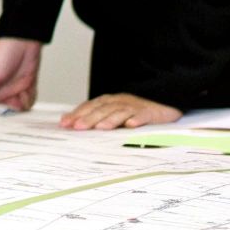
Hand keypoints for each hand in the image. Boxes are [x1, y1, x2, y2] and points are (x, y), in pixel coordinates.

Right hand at [0, 37, 42, 111]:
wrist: (23, 40)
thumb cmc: (3, 52)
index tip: (0, 116)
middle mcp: (3, 90)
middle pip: (7, 111)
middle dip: (11, 109)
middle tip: (14, 101)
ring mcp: (16, 89)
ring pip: (19, 108)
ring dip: (22, 103)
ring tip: (22, 92)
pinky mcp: (28, 87)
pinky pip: (30, 101)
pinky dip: (30, 97)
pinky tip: (27, 89)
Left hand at [60, 93, 181, 129]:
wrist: (164, 104)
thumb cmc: (135, 112)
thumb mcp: (114, 114)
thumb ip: (94, 117)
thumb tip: (69, 122)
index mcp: (110, 102)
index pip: (91, 106)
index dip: (78, 114)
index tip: (65, 124)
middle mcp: (120, 101)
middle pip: (103, 109)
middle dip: (89, 118)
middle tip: (78, 127)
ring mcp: (135, 106)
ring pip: (120, 112)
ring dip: (110, 119)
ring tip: (100, 128)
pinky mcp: (151, 112)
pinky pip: (143, 115)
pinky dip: (137, 119)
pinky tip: (131, 125)